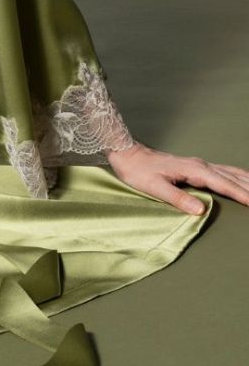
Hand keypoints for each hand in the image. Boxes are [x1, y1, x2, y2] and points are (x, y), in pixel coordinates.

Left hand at [104, 141, 248, 215]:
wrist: (129, 155)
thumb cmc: (139, 172)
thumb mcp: (155, 188)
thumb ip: (178, 198)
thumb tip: (200, 210)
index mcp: (194, 170)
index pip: (224, 184)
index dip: (242, 194)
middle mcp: (200, 165)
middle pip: (233, 177)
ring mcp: (199, 164)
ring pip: (231, 173)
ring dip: (247, 181)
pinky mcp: (196, 167)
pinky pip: (224, 172)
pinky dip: (238, 177)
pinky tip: (243, 180)